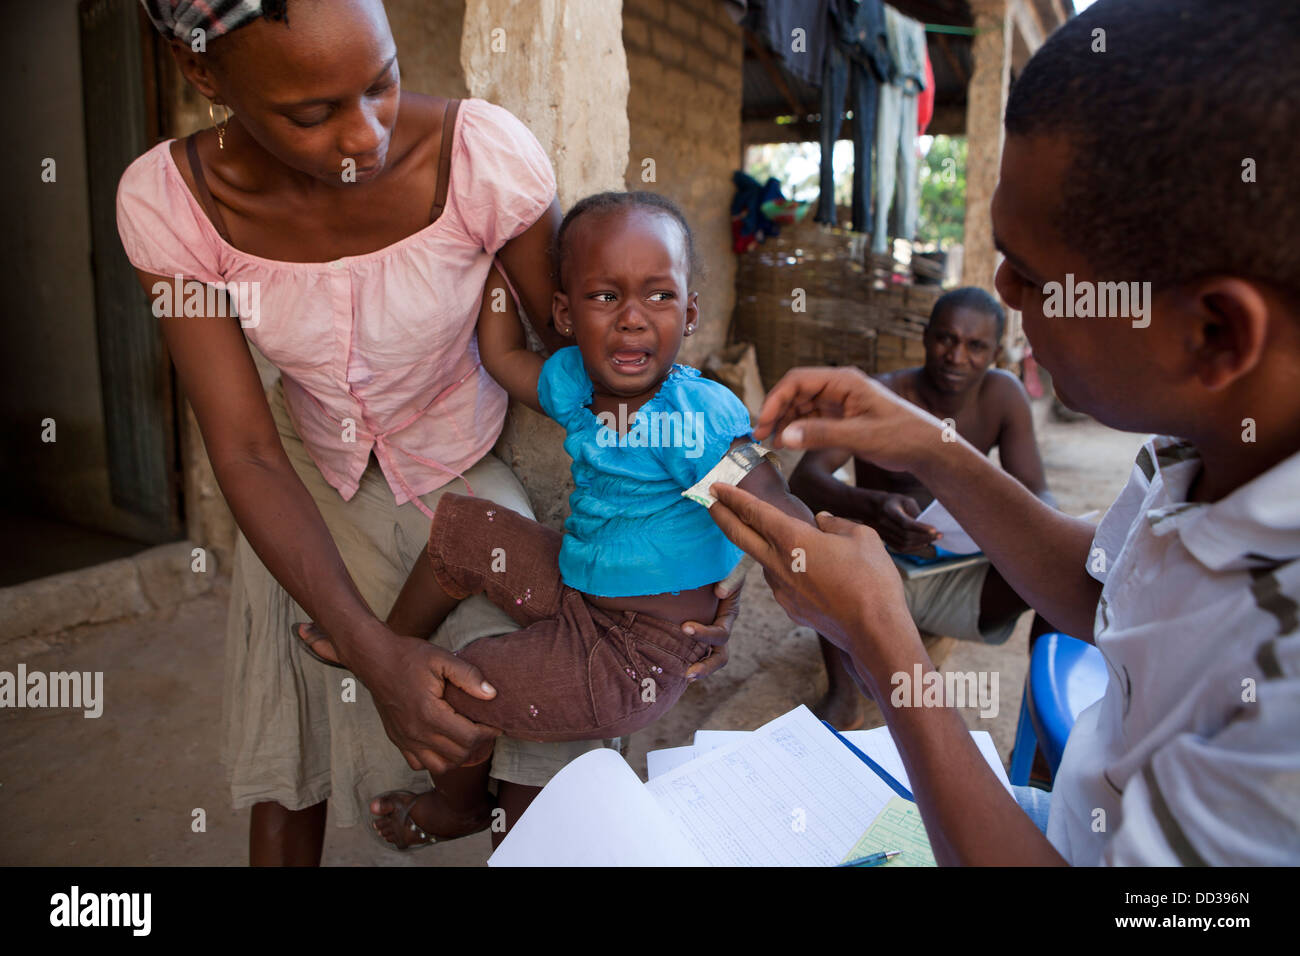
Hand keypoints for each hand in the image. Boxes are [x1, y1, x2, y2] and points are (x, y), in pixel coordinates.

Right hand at [347, 627, 503, 774]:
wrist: (375, 659)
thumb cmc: (409, 657)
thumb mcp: (442, 658)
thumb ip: (468, 676)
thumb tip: (491, 694)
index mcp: (430, 714)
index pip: (469, 738)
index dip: (488, 733)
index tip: (495, 724)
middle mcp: (416, 733)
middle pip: (458, 755)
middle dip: (477, 744)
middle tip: (484, 730)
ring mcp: (405, 739)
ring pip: (439, 766)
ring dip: (457, 757)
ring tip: (465, 738)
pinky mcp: (397, 740)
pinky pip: (418, 764)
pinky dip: (434, 760)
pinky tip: (442, 742)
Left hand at [681, 560, 747, 681]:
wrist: (709, 557)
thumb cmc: (721, 559)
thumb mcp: (732, 565)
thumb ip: (730, 577)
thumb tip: (720, 592)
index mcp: (728, 612)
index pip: (720, 633)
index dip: (704, 634)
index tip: (685, 627)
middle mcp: (720, 625)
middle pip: (719, 655)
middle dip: (706, 666)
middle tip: (688, 674)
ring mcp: (709, 629)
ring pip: (708, 657)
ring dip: (699, 669)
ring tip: (684, 678)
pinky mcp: (696, 627)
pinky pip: (692, 647)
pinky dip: (684, 656)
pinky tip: (667, 664)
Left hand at [708, 482, 913, 660]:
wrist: (874, 631)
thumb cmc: (871, 580)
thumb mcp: (861, 537)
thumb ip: (836, 524)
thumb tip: (824, 521)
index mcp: (793, 538)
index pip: (754, 512)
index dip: (733, 497)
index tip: (716, 487)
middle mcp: (778, 563)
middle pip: (739, 536)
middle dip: (722, 516)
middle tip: (710, 502)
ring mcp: (781, 589)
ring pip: (767, 561)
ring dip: (768, 548)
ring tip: (793, 542)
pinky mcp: (790, 608)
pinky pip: (783, 582)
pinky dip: (789, 572)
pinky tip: (810, 573)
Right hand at [752, 367, 951, 476]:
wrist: (928, 448)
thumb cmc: (902, 436)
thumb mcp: (860, 436)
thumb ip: (821, 435)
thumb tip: (784, 436)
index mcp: (844, 381)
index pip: (797, 380)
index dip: (775, 399)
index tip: (763, 423)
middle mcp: (839, 387)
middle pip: (796, 391)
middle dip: (776, 411)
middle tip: (760, 436)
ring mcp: (840, 401)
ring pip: (801, 405)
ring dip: (784, 421)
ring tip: (771, 442)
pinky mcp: (842, 417)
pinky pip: (812, 418)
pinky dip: (798, 429)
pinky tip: (789, 443)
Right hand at [874, 493, 939, 553]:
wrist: (873, 508)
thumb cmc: (894, 502)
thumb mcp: (905, 500)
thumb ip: (916, 511)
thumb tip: (928, 526)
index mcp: (889, 510)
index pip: (905, 522)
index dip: (920, 527)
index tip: (934, 529)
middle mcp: (884, 524)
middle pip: (907, 535)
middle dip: (925, 536)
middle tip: (939, 535)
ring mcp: (884, 534)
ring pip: (905, 543)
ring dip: (922, 542)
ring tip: (934, 539)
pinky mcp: (886, 541)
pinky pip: (902, 548)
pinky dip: (915, 547)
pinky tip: (924, 543)